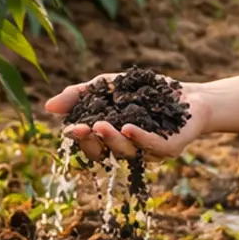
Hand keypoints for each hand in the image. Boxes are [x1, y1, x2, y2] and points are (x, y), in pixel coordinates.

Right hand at [42, 73, 214, 163]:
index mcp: (114, 140)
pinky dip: (139, 138)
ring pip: (128, 151)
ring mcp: (151, 152)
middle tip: (81, 129)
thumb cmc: (147, 91)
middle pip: (107, 153)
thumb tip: (48, 106)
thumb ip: (80, 95)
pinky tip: (128, 128)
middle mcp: (131, 150)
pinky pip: (153, 147)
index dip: (81, 140)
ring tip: (101, 125)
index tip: (70, 128)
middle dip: (93, 142)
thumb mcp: (108, 86)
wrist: (190, 93)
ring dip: (112, 139)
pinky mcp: (172, 148)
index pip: (93, 147)